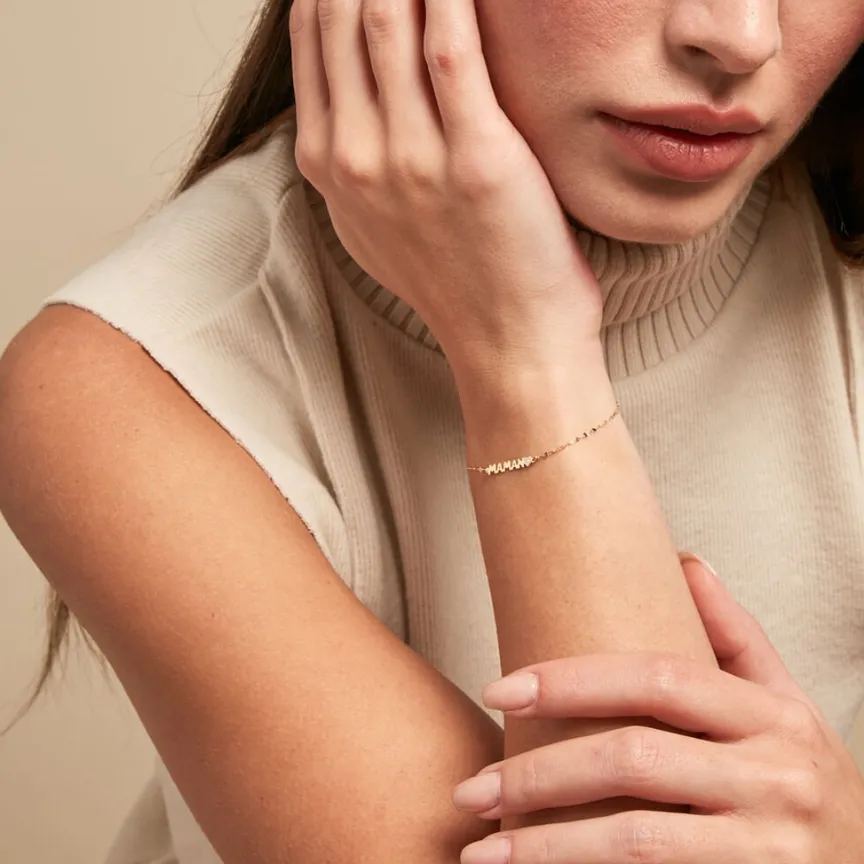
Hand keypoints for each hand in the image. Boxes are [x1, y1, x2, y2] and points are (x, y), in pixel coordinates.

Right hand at [288, 0, 602, 375]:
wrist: (506, 345)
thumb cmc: (457, 282)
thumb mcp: (379, 221)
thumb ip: (356, 155)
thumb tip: (354, 92)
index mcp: (329, 166)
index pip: (315, 34)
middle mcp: (355, 157)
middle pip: (344, 12)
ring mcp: (410, 158)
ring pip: (389, 15)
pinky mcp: (475, 157)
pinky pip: (452, 42)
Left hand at [453, 555, 863, 862]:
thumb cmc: (814, 785)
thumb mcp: (790, 708)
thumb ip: (738, 639)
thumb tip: (688, 560)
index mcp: (773, 716)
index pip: (656, 679)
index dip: (572, 679)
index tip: (501, 686)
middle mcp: (777, 776)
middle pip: (634, 759)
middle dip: (540, 772)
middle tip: (473, 788)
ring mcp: (771, 847)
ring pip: (636, 839)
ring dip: (547, 845)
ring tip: (483, 848)